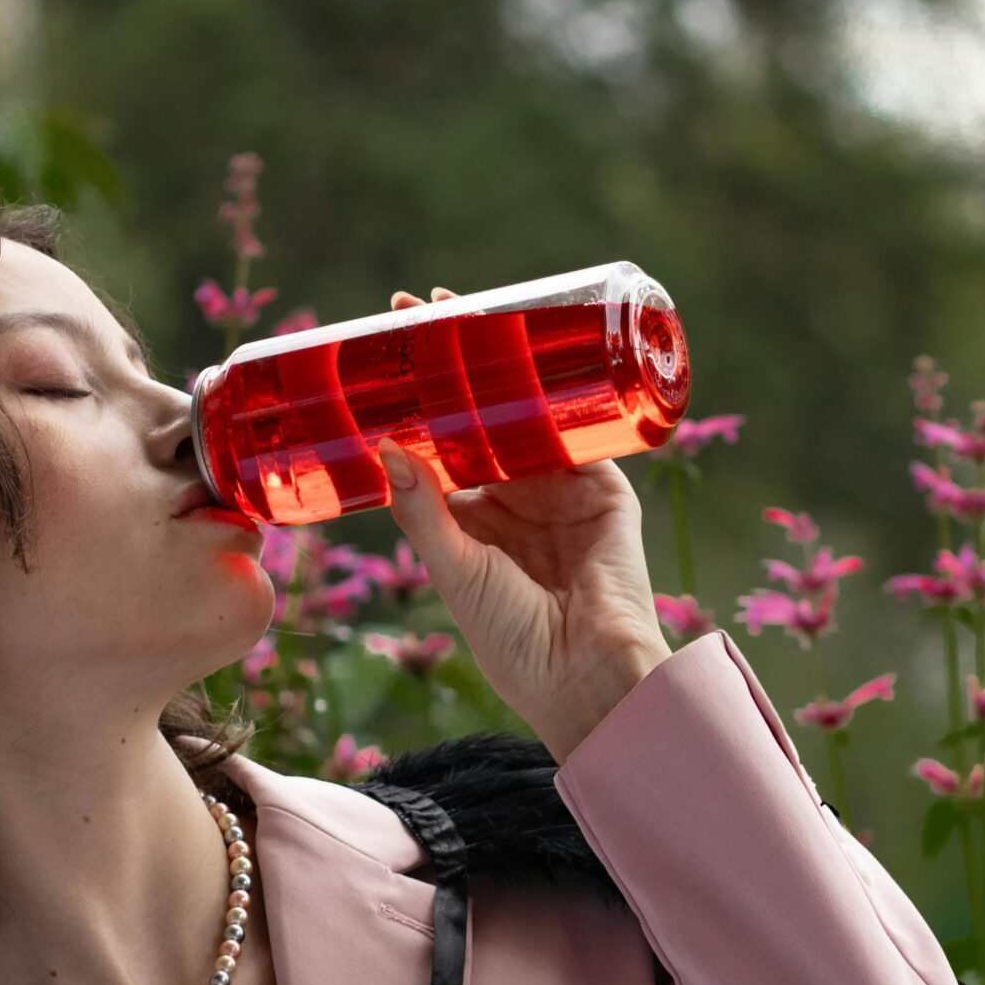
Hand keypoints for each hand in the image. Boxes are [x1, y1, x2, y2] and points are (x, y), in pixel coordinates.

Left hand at [374, 287, 673, 758]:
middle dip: (451, 364)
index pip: (436, 446)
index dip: (412, 403)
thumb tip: (385, 447)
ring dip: (499, 362)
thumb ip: (421, 511)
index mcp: (471, 524)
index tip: (378, 355)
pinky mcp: (605, 487)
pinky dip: (557, 390)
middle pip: (478, 415)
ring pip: (524, 411)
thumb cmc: (513, 643)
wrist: (586, 677)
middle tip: (414, 307)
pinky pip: (578, 428)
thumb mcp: (453, 570)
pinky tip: (533, 348)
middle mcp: (514, 499)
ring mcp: (561, 490)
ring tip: (461, 310)